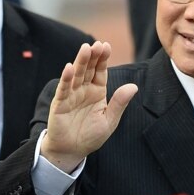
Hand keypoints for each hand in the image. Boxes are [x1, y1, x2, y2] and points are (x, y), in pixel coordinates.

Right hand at [41, 41, 137, 171]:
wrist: (72, 151)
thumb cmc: (91, 136)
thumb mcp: (109, 121)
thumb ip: (119, 103)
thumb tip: (134, 86)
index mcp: (97, 92)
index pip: (100, 72)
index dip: (102, 59)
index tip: (106, 45)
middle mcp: (83, 90)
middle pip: (88, 69)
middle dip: (92, 56)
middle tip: (97, 44)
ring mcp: (71, 95)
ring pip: (76, 75)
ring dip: (80, 62)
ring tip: (85, 49)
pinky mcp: (59, 104)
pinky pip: (63, 89)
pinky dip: (66, 79)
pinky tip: (69, 68)